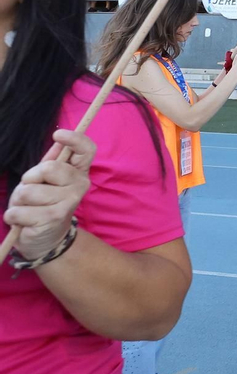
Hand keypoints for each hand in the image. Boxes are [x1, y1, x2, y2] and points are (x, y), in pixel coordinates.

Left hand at [4, 130, 93, 259]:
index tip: (58, 134)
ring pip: (28, 191)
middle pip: (49, 168)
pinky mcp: (53, 218)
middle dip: (29, 179)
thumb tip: (57, 142)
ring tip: (27, 208)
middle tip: (31, 191)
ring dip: (19, 201)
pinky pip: (19, 211)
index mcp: (78, 172)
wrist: (45, 239)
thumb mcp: (43, 182)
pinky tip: (23, 221)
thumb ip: (50, 162)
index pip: (87, 150)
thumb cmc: (41, 205)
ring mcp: (68, 202)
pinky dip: (14, 216)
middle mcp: (79, 185)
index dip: (75, 139)